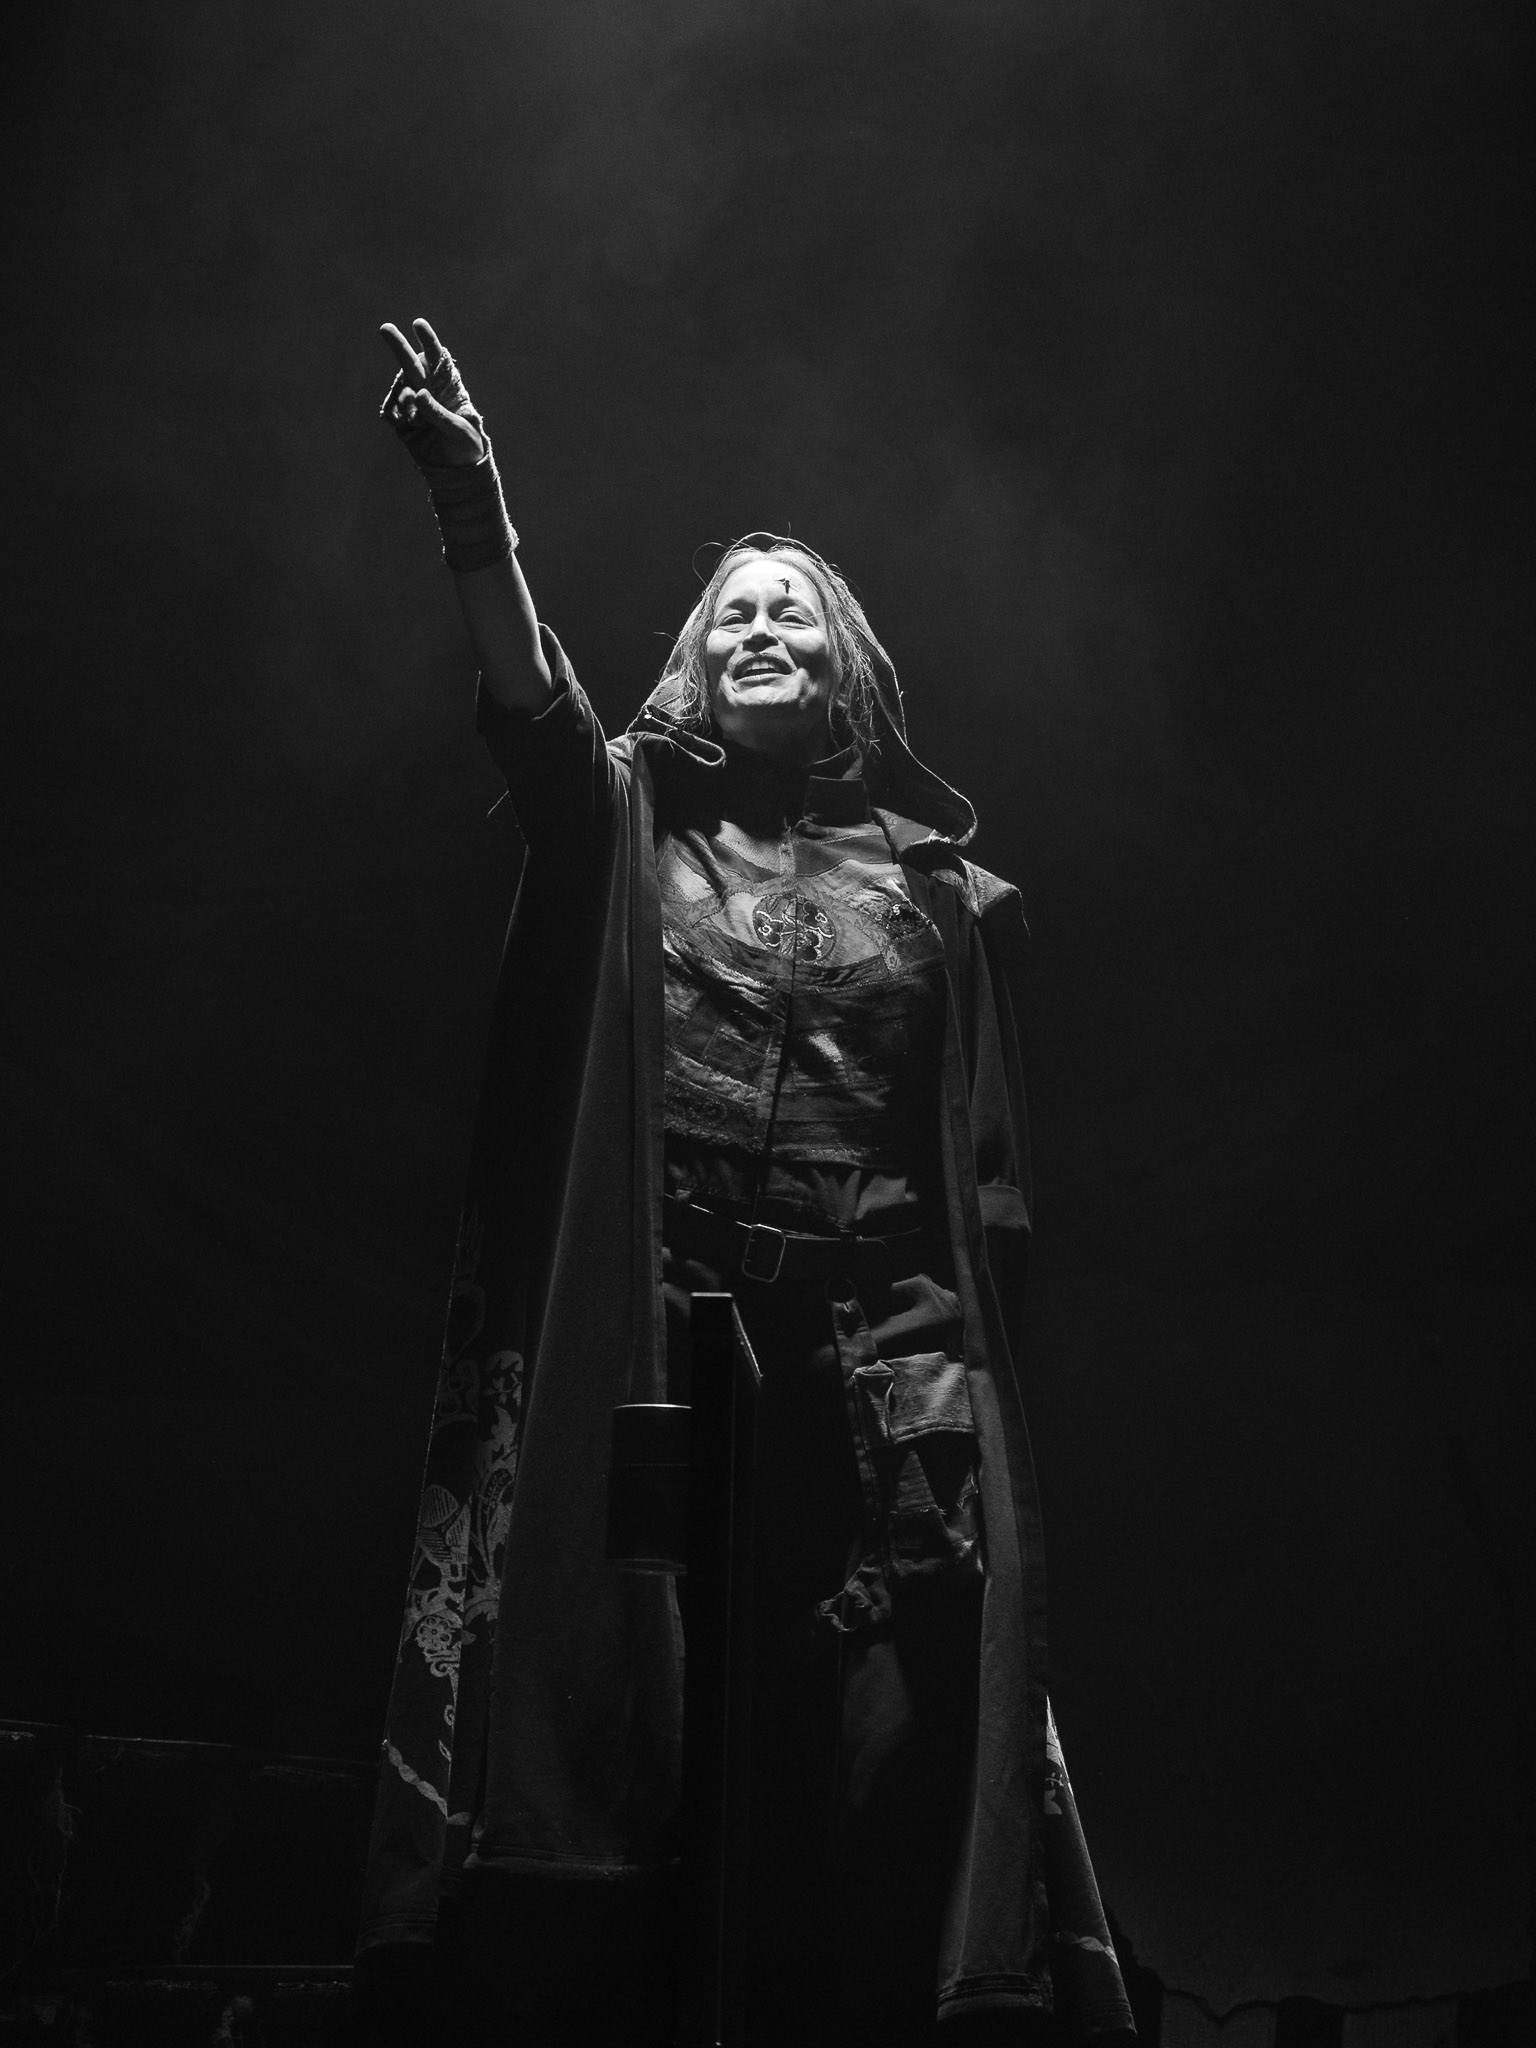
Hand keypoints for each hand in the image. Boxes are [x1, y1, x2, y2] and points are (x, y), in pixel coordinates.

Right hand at [379, 317, 486, 468]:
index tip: (418, 324)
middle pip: (410, 363)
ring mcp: (414, 405)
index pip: (438, 360)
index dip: (429, 342)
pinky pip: (391, 411)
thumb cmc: (467, 447)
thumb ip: (438, 413)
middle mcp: (429, 392)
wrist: (457, 472)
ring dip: (401, 401)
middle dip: (398, 345)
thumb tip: (418, 394)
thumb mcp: (458, 431)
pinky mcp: (403, 421)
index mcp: (447, 389)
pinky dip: (392, 414)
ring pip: (399, 390)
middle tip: (385, 327)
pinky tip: (399, 423)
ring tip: (415, 422)